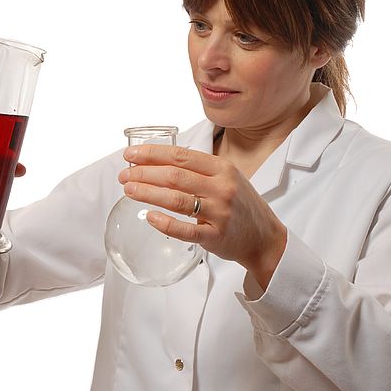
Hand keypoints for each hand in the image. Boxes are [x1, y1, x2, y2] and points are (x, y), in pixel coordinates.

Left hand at [118, 145, 285, 287]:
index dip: (152, 153)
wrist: (265, 237)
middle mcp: (221, 188)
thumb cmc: (240, 205)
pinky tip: (149, 217)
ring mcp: (219, 212)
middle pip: (174, 176)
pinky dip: (164, 223)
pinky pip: (185, 229)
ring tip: (129, 190)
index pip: (180, 155)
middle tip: (124, 176)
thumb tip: (157, 162)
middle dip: (143, 173)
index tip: (130, 154)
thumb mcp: (227, 178)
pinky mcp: (215, 236)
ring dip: (147, 193)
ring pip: (176, 200)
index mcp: (222, 169)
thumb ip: (199, 169)